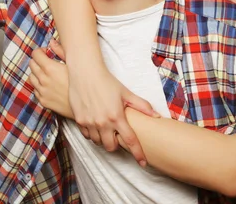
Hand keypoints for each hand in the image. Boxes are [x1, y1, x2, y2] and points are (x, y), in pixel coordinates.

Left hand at [29, 47, 74, 118]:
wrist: (84, 106)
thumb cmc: (81, 83)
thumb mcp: (73, 64)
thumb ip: (61, 51)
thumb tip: (52, 42)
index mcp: (50, 68)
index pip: (35, 54)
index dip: (40, 51)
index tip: (46, 53)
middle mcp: (43, 79)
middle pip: (32, 64)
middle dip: (38, 60)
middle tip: (47, 61)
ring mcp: (42, 91)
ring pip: (31, 77)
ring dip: (37, 73)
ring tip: (47, 73)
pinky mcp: (43, 100)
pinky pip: (35, 89)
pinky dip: (39, 85)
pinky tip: (49, 85)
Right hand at [49, 40, 158, 166]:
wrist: (85, 73)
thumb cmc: (107, 81)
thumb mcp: (126, 93)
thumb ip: (142, 106)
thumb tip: (156, 115)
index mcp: (116, 116)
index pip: (130, 140)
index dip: (137, 153)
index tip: (142, 162)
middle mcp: (102, 122)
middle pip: (111, 147)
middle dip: (116, 144)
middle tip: (117, 134)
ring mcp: (89, 122)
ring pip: (98, 142)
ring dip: (103, 138)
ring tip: (106, 127)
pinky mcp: (79, 120)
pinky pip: (87, 135)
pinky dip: (92, 133)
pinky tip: (95, 124)